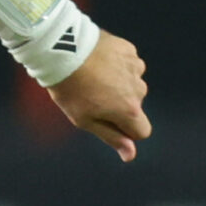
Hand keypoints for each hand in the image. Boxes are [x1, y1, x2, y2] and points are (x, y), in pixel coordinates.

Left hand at [48, 32, 150, 162]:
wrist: (62, 50)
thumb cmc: (70, 89)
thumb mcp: (86, 120)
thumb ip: (112, 137)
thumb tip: (130, 155)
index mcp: (129, 110)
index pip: (142, 131)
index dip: (125, 131)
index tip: (106, 122)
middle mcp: (139, 89)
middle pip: (135, 106)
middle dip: (119, 105)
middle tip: (91, 95)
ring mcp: (135, 67)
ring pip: (132, 84)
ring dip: (118, 84)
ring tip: (92, 77)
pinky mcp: (129, 50)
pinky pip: (128, 64)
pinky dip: (116, 65)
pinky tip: (97, 62)